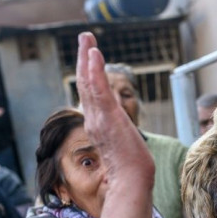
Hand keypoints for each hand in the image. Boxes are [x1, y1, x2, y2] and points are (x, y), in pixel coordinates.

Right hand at [76, 32, 153, 217]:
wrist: (132, 180)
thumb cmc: (131, 168)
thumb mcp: (122, 145)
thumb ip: (117, 135)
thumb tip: (122, 134)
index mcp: (97, 123)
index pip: (91, 94)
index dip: (88, 73)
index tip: (89, 56)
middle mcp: (94, 118)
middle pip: (85, 83)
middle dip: (84, 59)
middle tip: (84, 37)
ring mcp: (99, 118)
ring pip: (89, 83)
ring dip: (87, 58)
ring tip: (86, 38)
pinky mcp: (108, 118)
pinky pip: (99, 90)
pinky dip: (95, 71)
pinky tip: (93, 55)